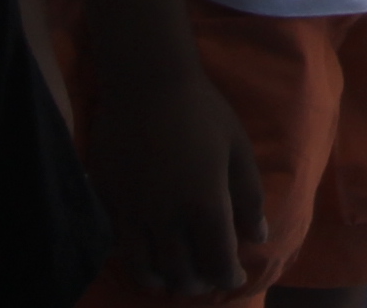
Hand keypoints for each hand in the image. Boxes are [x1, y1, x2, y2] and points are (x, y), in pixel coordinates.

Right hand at [83, 45, 270, 297]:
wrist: (147, 81)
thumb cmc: (202, 111)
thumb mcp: (239, 149)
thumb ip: (249, 197)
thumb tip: (258, 236)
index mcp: (205, 205)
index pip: (218, 260)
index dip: (228, 277)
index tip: (233, 279)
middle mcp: (167, 217)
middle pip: (180, 270)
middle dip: (195, 283)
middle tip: (202, 284)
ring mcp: (133, 211)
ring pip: (144, 265)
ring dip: (160, 281)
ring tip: (168, 284)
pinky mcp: (108, 200)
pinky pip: (117, 243)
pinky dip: (131, 259)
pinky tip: (140, 258)